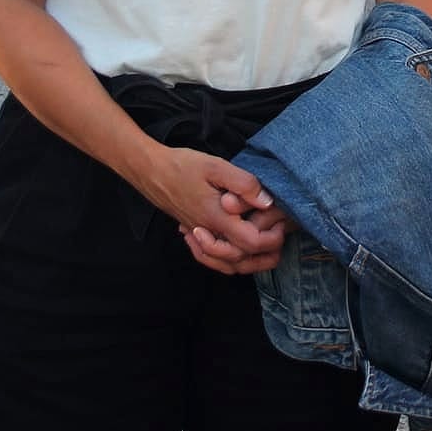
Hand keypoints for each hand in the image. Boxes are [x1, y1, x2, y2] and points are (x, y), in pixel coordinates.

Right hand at [136, 146, 286, 275]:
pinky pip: (208, 259)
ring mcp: (199, 236)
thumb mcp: (216, 167)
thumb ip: (243, 184)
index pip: (251, 243)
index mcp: (217, 218)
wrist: (151, 171)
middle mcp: (208, 233)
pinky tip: (234, 252)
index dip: (272, 239)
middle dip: (265, 255)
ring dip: (249, 263)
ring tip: (266, 250)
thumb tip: (266, 202)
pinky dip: (224, 262)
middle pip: (241, 261)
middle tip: (279, 237)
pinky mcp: (192, 233)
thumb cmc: (183, 166)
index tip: (280, 223)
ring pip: (225, 264)